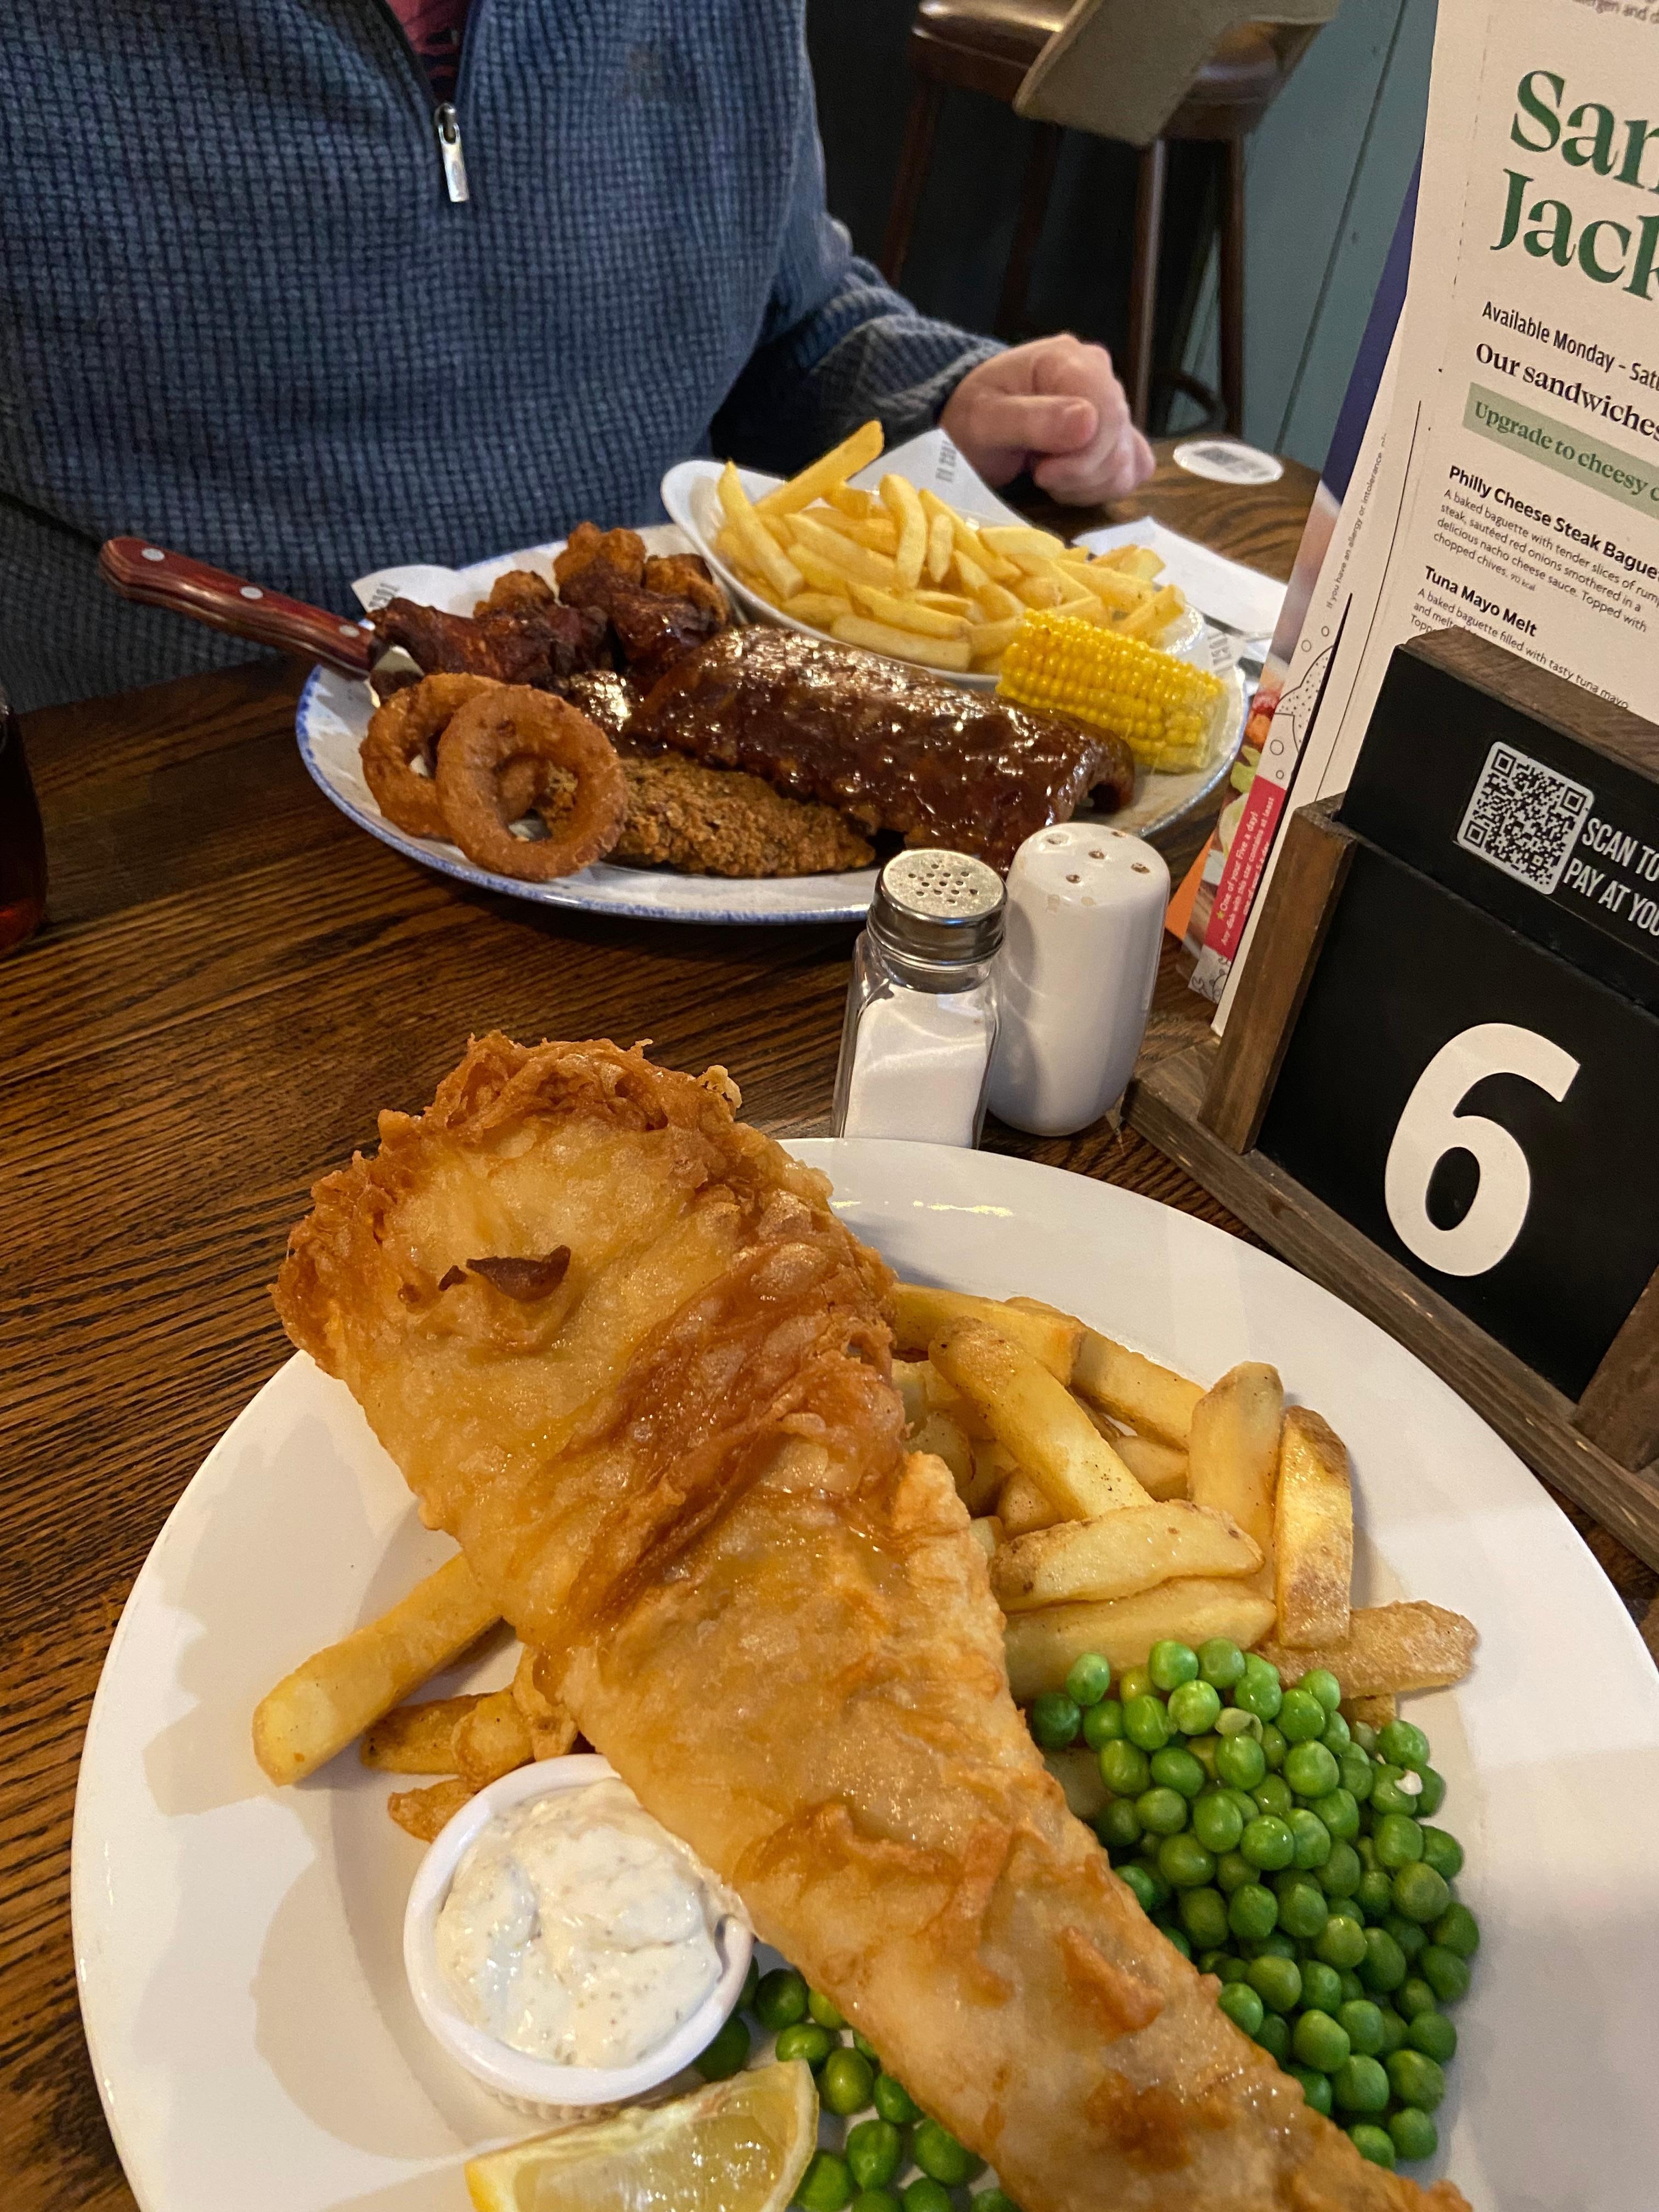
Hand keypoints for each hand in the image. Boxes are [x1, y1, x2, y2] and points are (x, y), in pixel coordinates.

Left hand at [940, 335, 1154, 502]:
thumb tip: (1088, 421)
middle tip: (1037, 473)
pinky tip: (1068, 482)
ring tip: (1046, 473)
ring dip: (1085, 484)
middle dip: (1079, 473)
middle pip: (1118, 440)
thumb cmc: (972, 417)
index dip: (1083, 455)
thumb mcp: (985, 420)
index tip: (1041, 471)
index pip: (1108, 411)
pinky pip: (1132, 471)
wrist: (972, 423)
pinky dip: (1101, 488)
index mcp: (1070, 360)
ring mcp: (1113, 407)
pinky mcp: (1118, 437)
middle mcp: (1101, 376)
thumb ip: (1032, 419)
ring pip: (1126, 462)